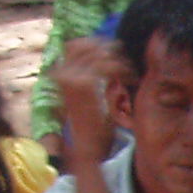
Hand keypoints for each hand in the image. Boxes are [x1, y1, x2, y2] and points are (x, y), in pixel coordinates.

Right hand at [55, 36, 125, 168]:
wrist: (87, 148)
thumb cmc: (92, 126)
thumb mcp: (90, 97)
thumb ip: (92, 78)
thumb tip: (105, 59)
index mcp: (61, 75)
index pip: (75, 45)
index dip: (95, 44)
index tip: (114, 51)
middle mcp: (63, 74)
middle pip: (84, 45)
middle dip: (107, 48)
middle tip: (124, 59)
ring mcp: (72, 79)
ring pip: (97, 55)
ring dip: (118, 61)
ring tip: (130, 72)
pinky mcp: (85, 86)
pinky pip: (105, 67)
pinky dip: (121, 70)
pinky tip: (131, 79)